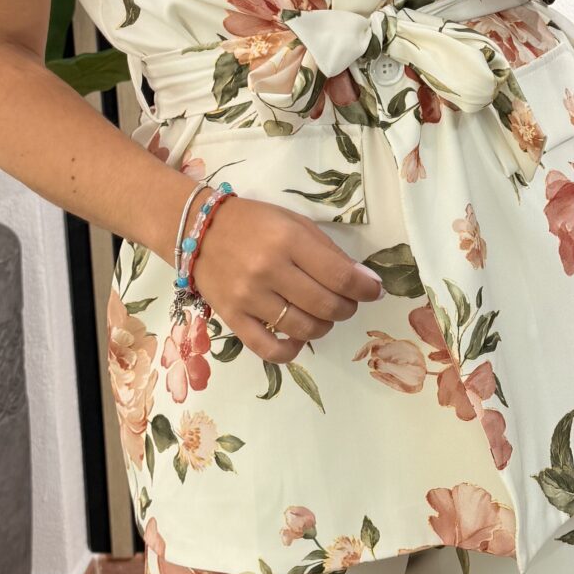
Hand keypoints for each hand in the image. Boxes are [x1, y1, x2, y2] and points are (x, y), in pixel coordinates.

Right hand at [194, 195, 381, 362]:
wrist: (199, 230)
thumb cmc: (254, 223)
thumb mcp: (296, 223)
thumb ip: (329, 253)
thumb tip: (366, 282)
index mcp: (289, 240)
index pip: (341, 277)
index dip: (366, 289)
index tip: (374, 290)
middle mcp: (269, 270)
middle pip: (327, 306)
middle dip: (347, 308)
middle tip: (346, 302)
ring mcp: (249, 297)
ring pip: (304, 329)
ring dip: (324, 326)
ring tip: (322, 315)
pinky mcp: (232, 318)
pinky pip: (269, 350)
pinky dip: (292, 350)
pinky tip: (298, 338)